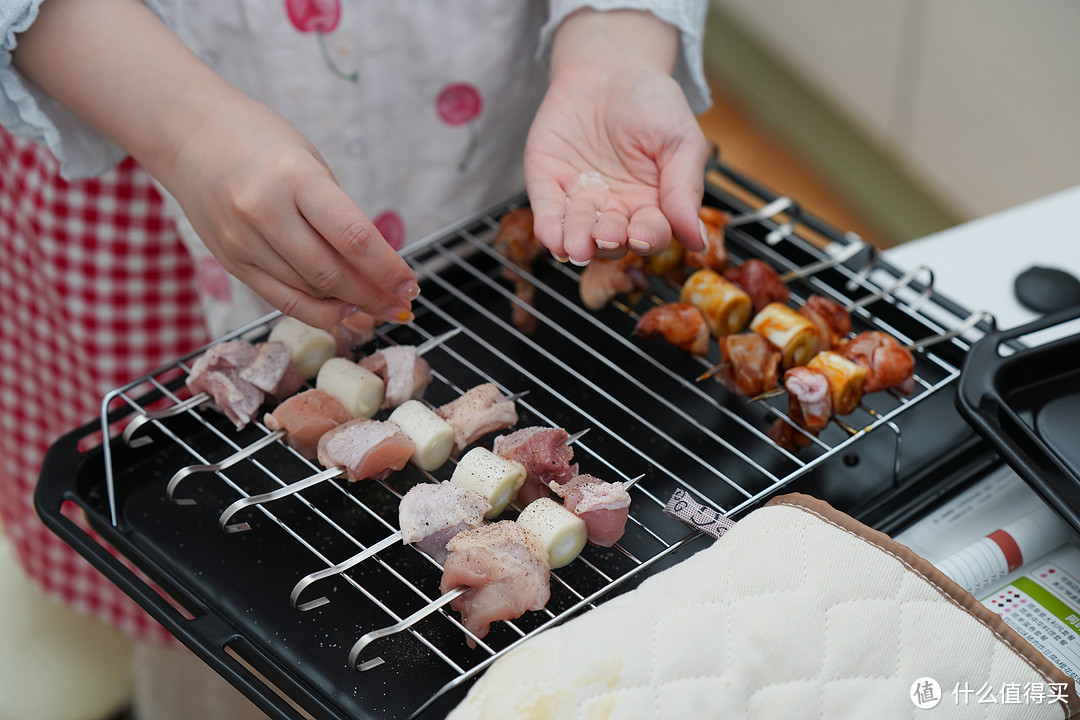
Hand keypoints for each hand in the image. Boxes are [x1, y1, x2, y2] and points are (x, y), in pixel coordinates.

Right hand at [13, 0, 416, 330]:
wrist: (189, 134)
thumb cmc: (261, 141)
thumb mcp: (310, 161)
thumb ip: (340, 212)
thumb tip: (379, 266)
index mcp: (294, 177)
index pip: (353, 237)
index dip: (388, 269)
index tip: (411, 284)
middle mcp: (264, 211)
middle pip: (332, 273)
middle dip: (375, 295)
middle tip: (401, 303)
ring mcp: (242, 241)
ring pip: (309, 291)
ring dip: (351, 306)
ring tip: (379, 308)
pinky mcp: (231, 261)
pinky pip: (281, 299)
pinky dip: (317, 311)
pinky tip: (343, 312)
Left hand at [524, 10, 709, 264]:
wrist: (609, 66)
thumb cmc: (652, 102)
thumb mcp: (680, 141)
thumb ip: (685, 189)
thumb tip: (697, 241)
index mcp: (651, 205)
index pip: (651, 234)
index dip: (648, 239)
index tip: (644, 236)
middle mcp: (615, 210)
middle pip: (613, 239)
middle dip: (610, 241)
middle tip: (608, 236)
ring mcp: (580, 199)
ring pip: (578, 231)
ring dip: (578, 242)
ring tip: (577, 246)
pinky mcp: (548, 183)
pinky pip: (547, 211)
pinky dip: (549, 227)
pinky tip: (553, 239)